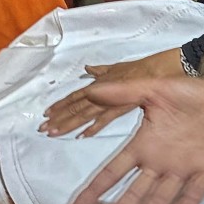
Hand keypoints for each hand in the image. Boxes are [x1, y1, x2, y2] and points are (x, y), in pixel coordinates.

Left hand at [41, 48, 184, 137]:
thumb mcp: (118, 67)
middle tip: (42, 129)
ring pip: (86, 113)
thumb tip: (88, 69)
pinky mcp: (122, 107)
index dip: (60, 105)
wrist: (161, 69)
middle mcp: (102, 91)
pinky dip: (95, 127)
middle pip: (76, 106)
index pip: (75, 96)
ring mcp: (111, 100)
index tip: (45, 114)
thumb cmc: (141, 69)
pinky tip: (83, 136)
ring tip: (54, 133)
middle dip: (59, 118)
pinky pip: (106, 118)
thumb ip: (102, 70)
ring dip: (69, 123)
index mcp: (100, 83)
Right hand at [68, 73, 203, 203]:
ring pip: (160, 199)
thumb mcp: (152, 89)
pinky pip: (195, 189)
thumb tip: (92, 91)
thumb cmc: (186, 94)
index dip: (94, 191)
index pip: (113, 172)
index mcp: (142, 145)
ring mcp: (181, 169)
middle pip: (132, 196)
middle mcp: (158, 163)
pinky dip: (187, 202)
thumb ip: (123, 92)